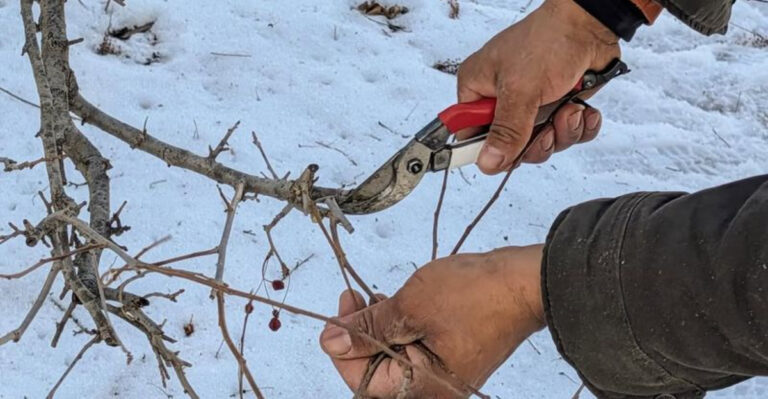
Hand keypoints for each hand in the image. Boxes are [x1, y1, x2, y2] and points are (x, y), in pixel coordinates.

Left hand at [319, 245, 546, 397]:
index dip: (344, 348)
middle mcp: (433, 390)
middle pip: (376, 372)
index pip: (362, 381)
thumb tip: (330, 341)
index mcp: (424, 387)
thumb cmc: (476, 295)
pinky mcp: (450, 356)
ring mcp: (443, 374)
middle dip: (359, 336)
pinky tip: (392, 303)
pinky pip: (412, 348)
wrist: (525, 282)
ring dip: (376, 328)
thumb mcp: (410, 307)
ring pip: (392, 357)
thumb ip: (368, 327)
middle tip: (352, 297)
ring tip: (372, 296)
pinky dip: (398, 327)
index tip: (338, 314)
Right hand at [457, 0, 619, 173]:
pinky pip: (564, 135)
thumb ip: (506, 131)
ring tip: (569, 108)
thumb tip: (488, 161)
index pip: (468, 133)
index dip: (485, 150)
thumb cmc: (547, 41)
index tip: (504, 157)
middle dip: (535, 141)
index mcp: (478, 88)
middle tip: (545, 127)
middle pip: (508, 147)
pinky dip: (578, 126)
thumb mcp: (520, 90)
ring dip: (561, 131)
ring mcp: (530, 105)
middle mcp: (501, 99)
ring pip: (540, 144)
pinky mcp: (556, 107)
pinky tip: (582, 109)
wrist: (588, 25)